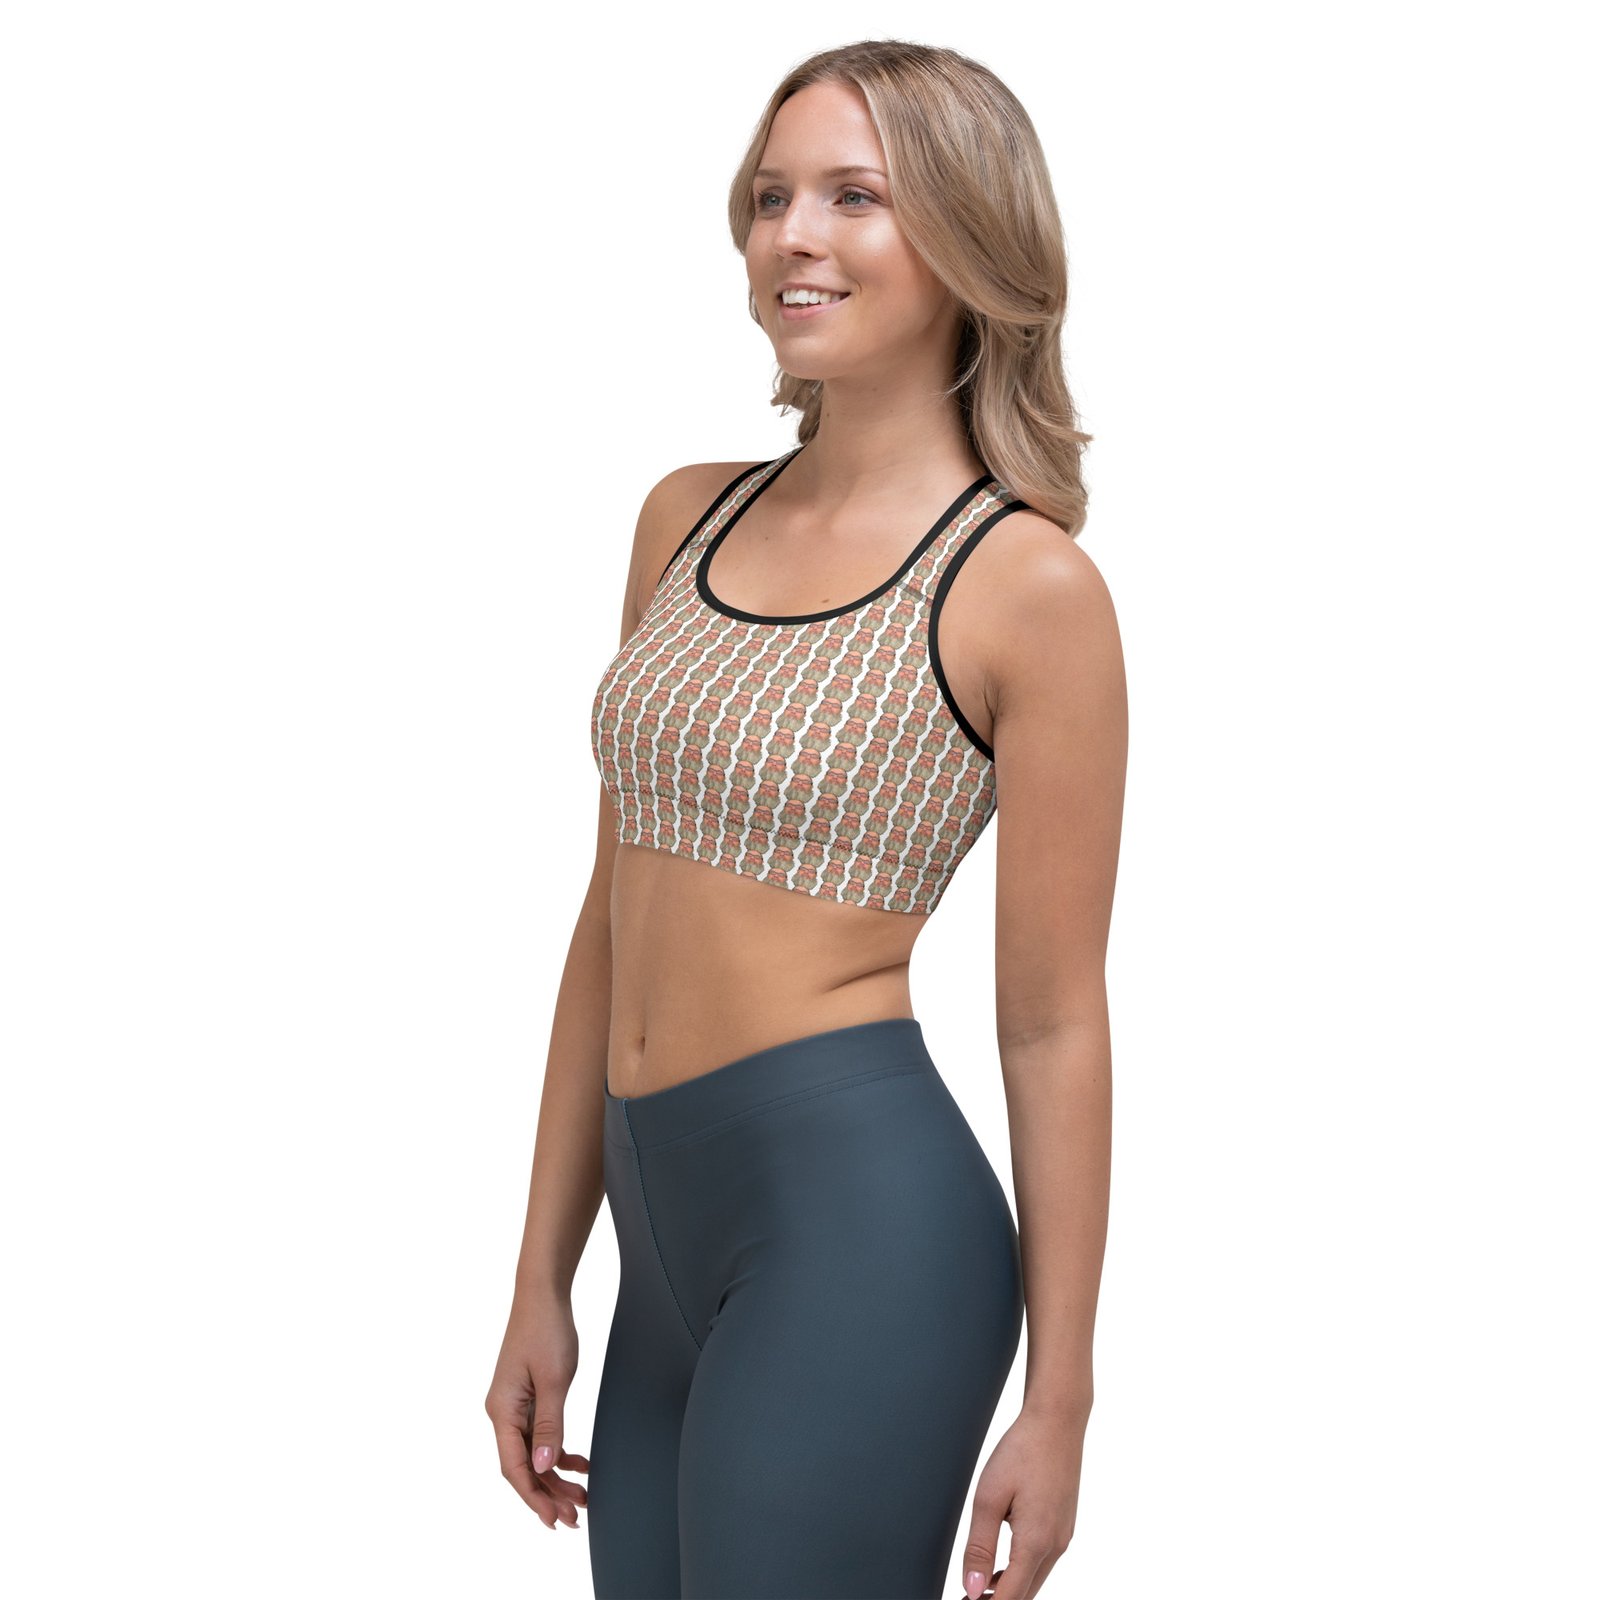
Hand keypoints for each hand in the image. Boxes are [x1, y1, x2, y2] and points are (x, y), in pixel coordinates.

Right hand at [485, 1288, 590, 1529]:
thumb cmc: (547, 1330)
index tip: (555, 1520)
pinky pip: (539, 1436)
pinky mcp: (527, 1397)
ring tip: (582, 1498)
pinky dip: (558, 1453)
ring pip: (532, 1454)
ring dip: (555, 1477)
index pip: (514, 1468)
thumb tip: (542, 1468)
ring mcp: (513, 1406)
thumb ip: (549, 1426)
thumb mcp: (553, 1380)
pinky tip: (580, 1464)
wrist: (543, 1294)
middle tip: (576, 1517)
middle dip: (548, 1494)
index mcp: (502, 1411)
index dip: (534, 1497)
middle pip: (523, 1466)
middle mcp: (502, 1412)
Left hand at [958, 1405, 1086, 1598]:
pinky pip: (1042, 1560)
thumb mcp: (989, 1498)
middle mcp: (1056, 1545)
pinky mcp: (1064, 1524)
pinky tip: (1001, 1565)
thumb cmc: (1022, 1451)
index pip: (1011, 1597)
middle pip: (1026, 1593)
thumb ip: (980, 1547)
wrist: (1057, 1421)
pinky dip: (1022, 1570)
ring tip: (978, 1587)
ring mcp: (1063, 1535)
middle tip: (966, 1598)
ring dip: (1009, 1588)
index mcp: (1036, 1542)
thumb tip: (973, 1589)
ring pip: (1035, 1578)